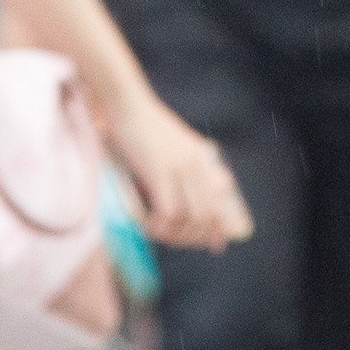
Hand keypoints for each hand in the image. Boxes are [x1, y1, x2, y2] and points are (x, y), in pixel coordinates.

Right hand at [107, 93, 251, 249]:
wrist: (128, 103)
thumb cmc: (143, 125)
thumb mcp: (173, 145)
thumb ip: (183, 166)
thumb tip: (182, 196)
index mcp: (203, 159)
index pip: (221, 202)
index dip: (218, 228)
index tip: (213, 246)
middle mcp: (198, 165)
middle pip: (208, 215)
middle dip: (194, 237)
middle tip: (174, 241)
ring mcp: (181, 168)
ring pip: (192, 217)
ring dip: (175, 234)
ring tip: (158, 233)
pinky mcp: (160, 171)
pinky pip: (169, 212)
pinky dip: (160, 226)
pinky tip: (148, 225)